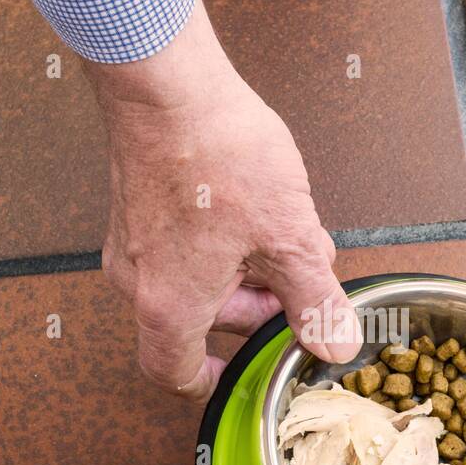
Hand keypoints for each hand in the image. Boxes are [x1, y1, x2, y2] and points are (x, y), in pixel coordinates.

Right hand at [83, 0, 362, 399]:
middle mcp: (138, 282)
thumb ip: (315, 300)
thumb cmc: (218, 155)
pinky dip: (221, 241)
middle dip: (256, 303)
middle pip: (199, 323)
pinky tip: (257, 204)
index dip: (214, 381)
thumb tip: (335, 345)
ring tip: (283, 228)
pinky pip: (180, 247)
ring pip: (194, 281)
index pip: (177, 374)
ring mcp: (130, 243)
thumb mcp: (290, 237)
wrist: (168, 83)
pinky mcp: (134, 208)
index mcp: (170, 306)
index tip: (247, 372)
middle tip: (297, 272)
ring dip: (245, 267)